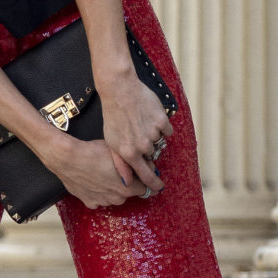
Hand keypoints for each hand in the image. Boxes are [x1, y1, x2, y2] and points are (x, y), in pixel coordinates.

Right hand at [40, 131, 143, 208]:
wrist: (68, 159)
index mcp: (128, 187)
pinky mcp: (90, 202)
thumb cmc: (93, 152)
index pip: (146, 189)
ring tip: (104, 175)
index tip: (144, 177)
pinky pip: (99, 200)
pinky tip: (94, 181)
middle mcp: (117, 198)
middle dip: (127, 184)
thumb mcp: (120, 154)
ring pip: (114, 197)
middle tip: (119, 172)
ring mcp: (103, 202)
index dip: (146, 182)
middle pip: (129, 193)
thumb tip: (149, 167)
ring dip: (113, 189)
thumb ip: (137, 163)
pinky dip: (99, 193)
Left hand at [98, 69, 172, 193]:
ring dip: (152, 135)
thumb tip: (127, 181)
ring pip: (159, 141)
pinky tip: (149, 117)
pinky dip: (161, 126)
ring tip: (139, 122)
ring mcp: (153, 133)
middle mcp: (142, 146)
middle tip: (136, 133)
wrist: (119, 91)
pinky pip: (167, 130)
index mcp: (129, 153)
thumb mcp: (111, 142)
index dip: (153, 183)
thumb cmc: (113, 116)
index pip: (145, 175)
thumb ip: (120, 163)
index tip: (159, 187)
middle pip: (151, 154)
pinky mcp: (162, 121)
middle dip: (146, 147)